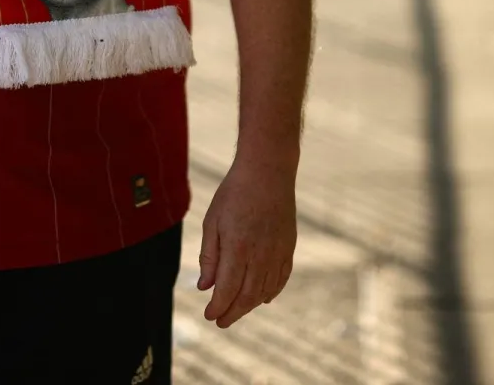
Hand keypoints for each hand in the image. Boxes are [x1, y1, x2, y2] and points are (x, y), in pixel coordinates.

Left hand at [197, 157, 297, 328]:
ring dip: (249, 305)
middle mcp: (260, 255)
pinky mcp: (289, 247)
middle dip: (232, 313)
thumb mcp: (212, 221)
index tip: (209, 315)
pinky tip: (261, 298)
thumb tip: (205, 287)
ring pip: (264, 291)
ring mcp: (278, 252)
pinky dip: (271, 292)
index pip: (227, 290)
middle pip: (247, 296)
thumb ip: (209, 256)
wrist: (268, 171)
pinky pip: (281, 278)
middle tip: (220, 321)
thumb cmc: (235, 193)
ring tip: (236, 310)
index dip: (218, 307)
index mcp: (238, 248)